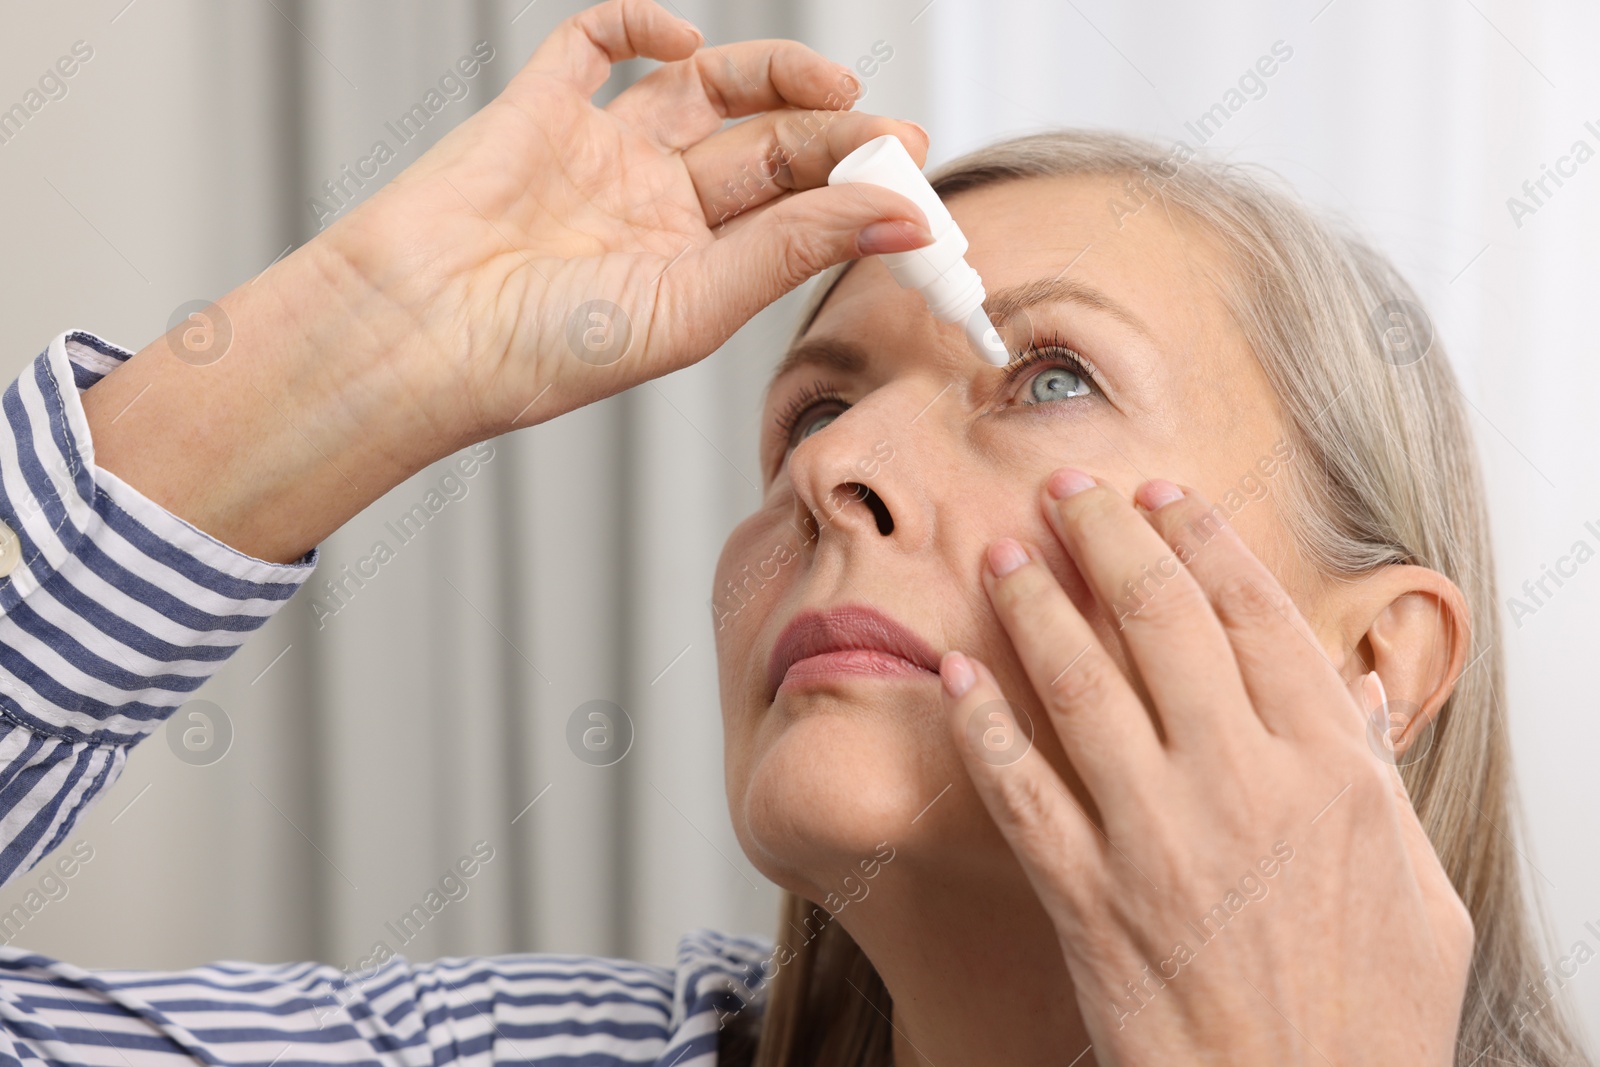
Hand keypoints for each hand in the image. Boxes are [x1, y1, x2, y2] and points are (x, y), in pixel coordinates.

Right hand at [322, 0, 930, 436]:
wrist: (414, 337)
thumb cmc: (537, 353)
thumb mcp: (691, 306)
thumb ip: (792, 250)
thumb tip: (903, 215)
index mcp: (694, 273)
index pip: (796, 216)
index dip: (856, 192)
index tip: (916, 180)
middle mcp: (655, 212)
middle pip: (766, 150)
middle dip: (833, 136)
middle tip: (888, 133)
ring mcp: (599, 156)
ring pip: (704, 90)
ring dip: (773, 75)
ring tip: (833, 83)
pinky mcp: (539, 110)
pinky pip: (597, 45)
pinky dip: (643, 25)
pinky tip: (688, 40)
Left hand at [938, 472, 1473, 1064]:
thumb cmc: (1367, 1020)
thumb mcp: (1417, 892)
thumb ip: (1379, 781)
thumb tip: (1356, 694)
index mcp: (1326, 771)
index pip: (1254, 615)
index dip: (1200, 539)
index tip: (1162, 493)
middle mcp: (1238, 785)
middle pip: (1159, 620)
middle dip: (1105, 535)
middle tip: (1064, 488)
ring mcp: (1155, 839)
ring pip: (1079, 686)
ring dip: (1033, 607)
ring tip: (1001, 554)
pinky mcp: (1087, 899)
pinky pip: (1021, 793)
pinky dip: (982, 729)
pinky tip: (954, 677)